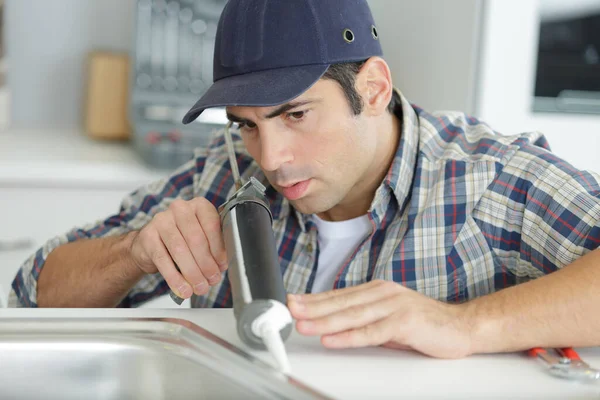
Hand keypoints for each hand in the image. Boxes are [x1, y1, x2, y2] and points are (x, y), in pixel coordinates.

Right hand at [130, 198, 227, 298]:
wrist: (150, 244)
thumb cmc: (183, 239)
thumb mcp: (202, 239)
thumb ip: (213, 248)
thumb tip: (221, 265)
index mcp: (199, 205)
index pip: (212, 225)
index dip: (218, 248)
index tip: (222, 266)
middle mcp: (180, 208)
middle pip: (196, 239)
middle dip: (206, 264)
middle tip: (212, 280)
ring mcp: (161, 220)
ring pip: (180, 250)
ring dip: (192, 273)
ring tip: (199, 287)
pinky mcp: (147, 236)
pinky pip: (163, 260)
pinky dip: (175, 278)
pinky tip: (183, 288)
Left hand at [287, 280, 472, 358]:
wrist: (461, 326)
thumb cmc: (423, 322)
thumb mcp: (388, 316)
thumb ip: (364, 318)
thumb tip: (333, 324)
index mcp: (377, 290)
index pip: (339, 295)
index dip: (314, 299)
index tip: (293, 301)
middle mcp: (383, 293)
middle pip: (341, 303)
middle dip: (312, 307)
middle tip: (289, 310)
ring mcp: (394, 306)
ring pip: (352, 315)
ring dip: (324, 321)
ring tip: (302, 324)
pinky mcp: (405, 322)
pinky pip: (372, 332)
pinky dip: (349, 336)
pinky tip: (331, 339)